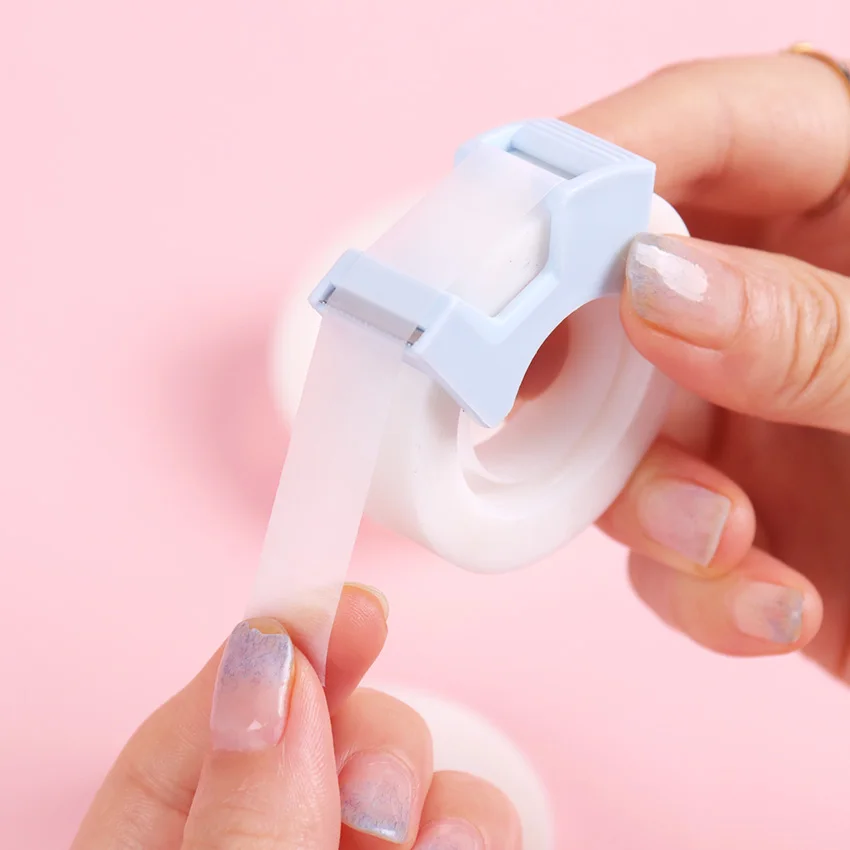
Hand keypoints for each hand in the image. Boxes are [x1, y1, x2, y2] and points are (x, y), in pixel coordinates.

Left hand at [70, 584, 519, 848]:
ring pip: (411, 767)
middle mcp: (269, 833)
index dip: (277, 641)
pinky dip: (478, 824)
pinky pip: (470, 819)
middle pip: (326, 723)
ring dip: (433, 788)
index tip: (335, 597)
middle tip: (373, 804)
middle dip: (368, 733)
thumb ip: (234, 812)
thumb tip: (266, 663)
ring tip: (426, 847)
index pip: (210, 710)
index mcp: (164, 839)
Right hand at [538, 52, 849, 677]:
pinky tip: (770, 606)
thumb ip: (802, 328)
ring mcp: (736, 404)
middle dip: (580, 358)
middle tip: (535, 394)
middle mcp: (770, 296)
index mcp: (849, 202)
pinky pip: (654, 539)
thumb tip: (647, 282)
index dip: (604, 156)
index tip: (521, 228)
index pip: (712, 126)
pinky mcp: (722, 505)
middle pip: (615, 283)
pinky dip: (694, 586)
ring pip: (610, 428)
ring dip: (649, 499)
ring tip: (721, 538)